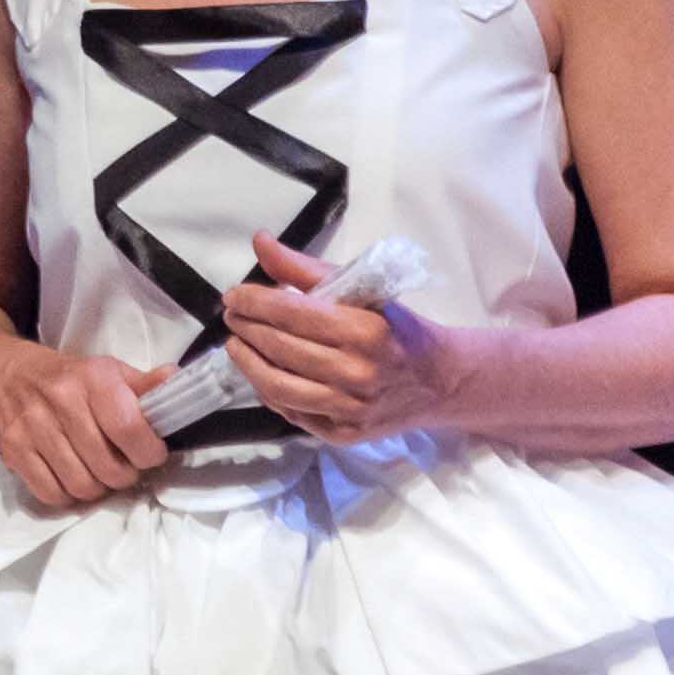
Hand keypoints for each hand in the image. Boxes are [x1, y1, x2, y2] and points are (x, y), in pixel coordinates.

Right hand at [0, 337, 168, 510]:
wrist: (10, 375)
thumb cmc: (73, 379)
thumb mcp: (110, 372)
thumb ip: (145, 385)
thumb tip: (176, 380)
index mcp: (93, 378)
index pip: (128, 428)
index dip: (148, 453)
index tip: (151, 455)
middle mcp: (60, 399)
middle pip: (106, 466)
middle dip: (124, 476)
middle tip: (124, 468)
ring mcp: (32, 426)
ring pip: (80, 484)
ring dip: (98, 488)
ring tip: (99, 474)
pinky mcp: (12, 448)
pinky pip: (49, 492)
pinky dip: (67, 496)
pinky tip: (72, 480)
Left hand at [220, 232, 466, 445]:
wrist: (442, 380)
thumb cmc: (397, 328)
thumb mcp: (361, 291)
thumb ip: (305, 268)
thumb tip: (259, 241)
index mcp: (364, 330)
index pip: (290, 313)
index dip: (253, 302)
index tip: (234, 295)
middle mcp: (357, 372)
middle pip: (279, 348)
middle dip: (245, 328)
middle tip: (232, 316)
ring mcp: (350, 407)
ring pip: (276, 386)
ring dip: (246, 362)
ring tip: (237, 344)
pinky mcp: (344, 433)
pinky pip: (291, 412)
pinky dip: (267, 390)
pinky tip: (262, 372)